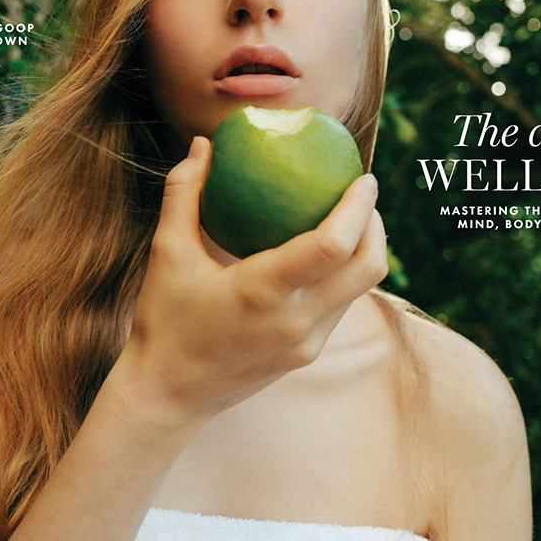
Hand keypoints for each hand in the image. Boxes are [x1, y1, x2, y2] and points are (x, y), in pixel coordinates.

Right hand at [118, 134, 387, 425]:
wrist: (166, 395)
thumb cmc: (163, 320)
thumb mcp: (166, 252)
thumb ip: (184, 193)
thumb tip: (202, 145)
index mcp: (263, 292)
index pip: (332, 246)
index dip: (358, 209)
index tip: (363, 178)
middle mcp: (296, 322)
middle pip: (366, 268)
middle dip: (376, 226)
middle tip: (363, 192)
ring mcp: (306, 344)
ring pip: (360, 289)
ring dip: (365, 250)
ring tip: (352, 216)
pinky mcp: (307, 355)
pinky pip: (341, 306)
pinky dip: (345, 274)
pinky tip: (326, 253)